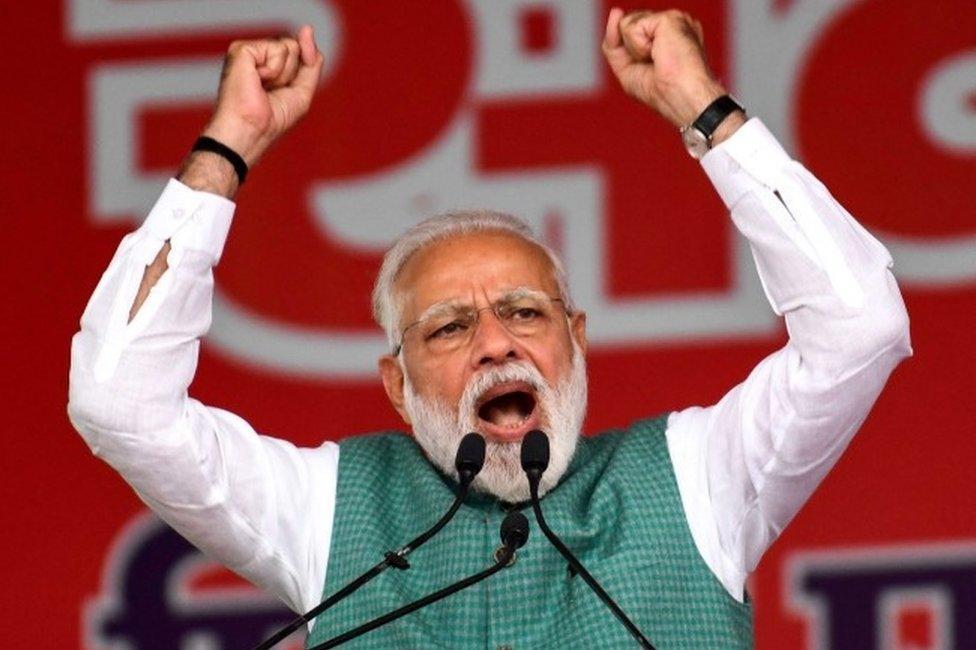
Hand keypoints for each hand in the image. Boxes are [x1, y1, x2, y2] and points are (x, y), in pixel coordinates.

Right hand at [202, 25, 324, 167]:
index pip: (299, 51)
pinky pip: (278, 49)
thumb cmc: (272, 119)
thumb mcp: (302, 90)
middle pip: (295, 46)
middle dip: (292, 74)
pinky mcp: (242, 49)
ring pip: (289, 46)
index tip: (284, 90)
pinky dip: (274, 70)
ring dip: (284, 74)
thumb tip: (307, 29)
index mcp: (268, 65)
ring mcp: (248, 51)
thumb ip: (311, 63)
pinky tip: (257, 81)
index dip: (304, 67)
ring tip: (264, 88)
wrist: (252, 131)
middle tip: (272, 92)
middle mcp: (257, 55)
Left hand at [602, 8, 729, 129]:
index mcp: (665, 37)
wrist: (683, 97)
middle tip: (656, 66)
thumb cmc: (664, 91)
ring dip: (636, 50)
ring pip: (626, 24)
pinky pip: (631, 27)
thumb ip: (614, 43)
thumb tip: (616, 12)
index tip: (650, 69)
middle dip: (631, 51)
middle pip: (625, 26)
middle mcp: (671, 25)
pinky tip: (660, 53)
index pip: (629, 31)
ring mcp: (672, 19)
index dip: (627, 50)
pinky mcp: (669, 17)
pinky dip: (639, 47)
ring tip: (659, 59)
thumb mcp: (627, 70)